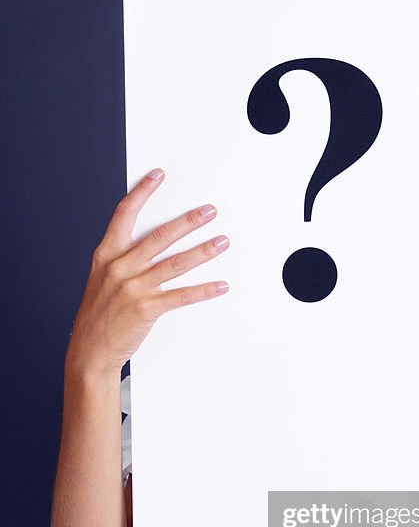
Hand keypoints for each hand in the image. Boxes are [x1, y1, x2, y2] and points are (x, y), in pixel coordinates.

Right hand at [67, 168, 229, 374]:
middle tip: (209, 211)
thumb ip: (122, 259)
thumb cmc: (98, 315)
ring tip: (221, 242)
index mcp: (107, 255)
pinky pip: (182, 296)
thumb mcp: (102, 279)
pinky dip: (204, 290)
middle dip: (188, 221)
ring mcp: (133, 288)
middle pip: (159, 236)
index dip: (142, 193)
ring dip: (203, 251)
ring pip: (175, 264)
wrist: (89, 350)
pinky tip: (220, 285)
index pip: (124, 215)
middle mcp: (120, 268)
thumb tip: (148, 243)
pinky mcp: (146, 309)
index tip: (158, 176)